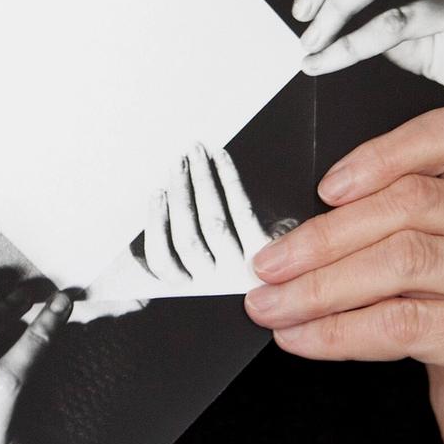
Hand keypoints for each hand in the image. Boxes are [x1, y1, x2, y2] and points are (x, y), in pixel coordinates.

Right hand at [138, 143, 274, 284]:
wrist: (289, 282)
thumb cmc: (237, 261)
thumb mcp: (198, 268)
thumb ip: (174, 250)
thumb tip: (159, 202)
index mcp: (189, 289)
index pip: (161, 263)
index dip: (155, 226)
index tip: (156, 193)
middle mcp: (213, 285)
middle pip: (187, 238)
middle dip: (179, 193)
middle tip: (176, 162)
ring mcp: (239, 271)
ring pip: (212, 221)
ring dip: (200, 181)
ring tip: (195, 153)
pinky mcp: (264, 253)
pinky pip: (241, 210)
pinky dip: (228, 179)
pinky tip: (220, 158)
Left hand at [245, 109, 443, 443]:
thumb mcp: (441, 255)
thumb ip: (394, 221)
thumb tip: (297, 224)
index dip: (382, 155)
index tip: (323, 188)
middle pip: (411, 205)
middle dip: (323, 238)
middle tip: (269, 263)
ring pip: (401, 262)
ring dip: (319, 287)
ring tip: (274, 304)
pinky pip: (404, 323)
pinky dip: (339, 331)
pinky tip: (305, 337)